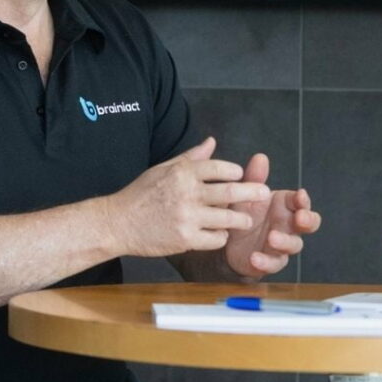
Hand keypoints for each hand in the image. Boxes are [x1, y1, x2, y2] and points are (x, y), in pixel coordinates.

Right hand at [103, 137, 269, 257]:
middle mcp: (187, 193)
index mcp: (182, 173)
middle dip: (251, 193)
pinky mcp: (185, 240)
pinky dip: (221, 237)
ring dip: (241, 219)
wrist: (117, 222)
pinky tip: (220, 234)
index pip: (220, 168)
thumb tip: (212, 142)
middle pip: (230, 192)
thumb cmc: (141, 194)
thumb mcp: (164, 168)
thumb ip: (191, 157)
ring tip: (246, 220)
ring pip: (227, 219)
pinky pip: (215, 239)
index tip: (240, 175)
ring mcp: (187, 218)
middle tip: (264, 193)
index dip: (235, 171)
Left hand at [224, 153, 321, 279]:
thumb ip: (254, 178)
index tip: (300, 195)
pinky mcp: (271, 261)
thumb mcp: (245, 195)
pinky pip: (274, 263)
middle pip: (310, 223)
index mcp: (285, 206)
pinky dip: (266, 262)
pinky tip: (255, 258)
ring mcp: (282, 244)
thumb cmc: (244, 212)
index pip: (301, 201)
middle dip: (308, 220)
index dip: (303, 199)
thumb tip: (260, 157)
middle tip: (300, 217)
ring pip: (295, 244)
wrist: (228, 240)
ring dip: (286, 241)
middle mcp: (288, 224)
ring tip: (272, 237)